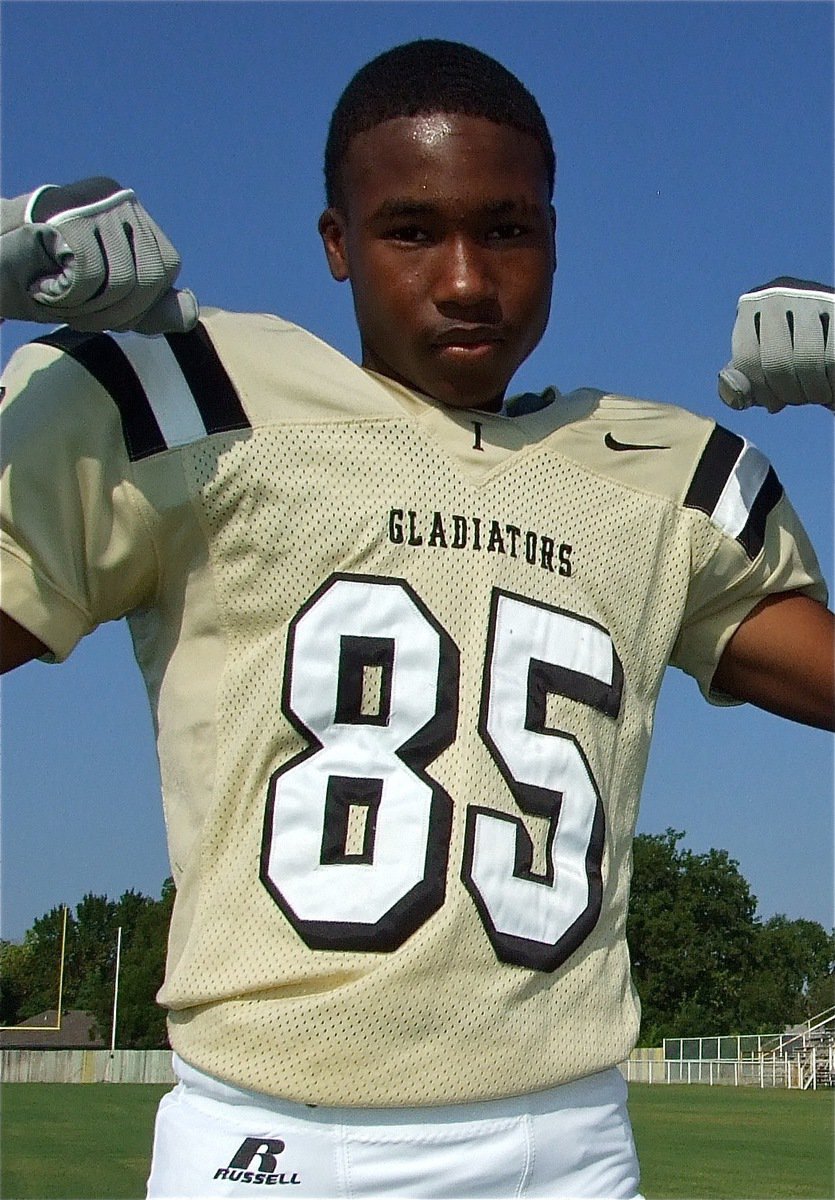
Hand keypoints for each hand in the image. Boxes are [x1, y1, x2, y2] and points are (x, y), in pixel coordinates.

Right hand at [0, 177, 197, 333]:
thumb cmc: (54, 284)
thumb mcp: (112, 305)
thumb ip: (154, 310)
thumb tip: (192, 311)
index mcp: (136, 219)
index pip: (167, 268)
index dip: (140, 302)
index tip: (102, 306)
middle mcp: (121, 201)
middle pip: (151, 277)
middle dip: (115, 310)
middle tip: (76, 305)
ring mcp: (95, 201)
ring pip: (123, 279)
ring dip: (87, 305)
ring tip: (59, 292)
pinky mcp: (69, 212)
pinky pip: (91, 273)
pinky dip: (66, 294)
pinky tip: (45, 283)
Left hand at [718, 277, 833, 412]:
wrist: (830, 326)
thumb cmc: (788, 351)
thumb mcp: (759, 363)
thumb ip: (742, 382)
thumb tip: (734, 394)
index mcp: (750, 306)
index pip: (747, 360)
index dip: (761, 392)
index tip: (773, 403)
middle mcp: (778, 295)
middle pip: (776, 362)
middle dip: (788, 393)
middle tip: (797, 399)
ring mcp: (811, 297)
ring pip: (807, 359)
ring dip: (812, 390)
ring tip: (816, 395)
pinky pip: (832, 356)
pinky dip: (831, 380)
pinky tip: (831, 384)